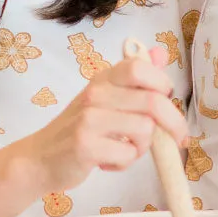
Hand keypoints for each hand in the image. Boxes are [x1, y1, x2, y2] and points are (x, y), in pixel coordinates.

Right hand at [22, 45, 187, 191]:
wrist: (39, 158)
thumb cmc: (78, 129)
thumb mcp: (105, 98)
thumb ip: (134, 79)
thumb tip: (160, 53)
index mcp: (103, 79)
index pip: (140, 67)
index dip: (162, 83)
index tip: (168, 100)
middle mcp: (95, 93)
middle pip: (153, 102)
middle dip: (174, 124)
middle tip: (178, 139)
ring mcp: (88, 119)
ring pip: (145, 130)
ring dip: (143, 147)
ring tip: (126, 150)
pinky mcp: (85, 145)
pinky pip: (128, 154)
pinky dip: (125, 163)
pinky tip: (108, 162)